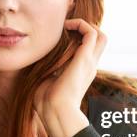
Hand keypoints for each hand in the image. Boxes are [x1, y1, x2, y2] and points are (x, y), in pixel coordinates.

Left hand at [33, 18, 106, 136]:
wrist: (55, 112)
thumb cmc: (46, 103)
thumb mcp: (47, 81)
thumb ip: (46, 70)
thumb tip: (34, 61)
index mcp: (81, 72)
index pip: (89, 51)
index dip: (79, 38)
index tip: (62, 35)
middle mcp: (89, 66)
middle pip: (101, 42)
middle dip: (87, 29)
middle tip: (68, 29)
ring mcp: (89, 62)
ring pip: (101, 35)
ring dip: (85, 26)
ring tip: (68, 26)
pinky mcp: (84, 59)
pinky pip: (92, 33)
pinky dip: (81, 25)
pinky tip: (66, 27)